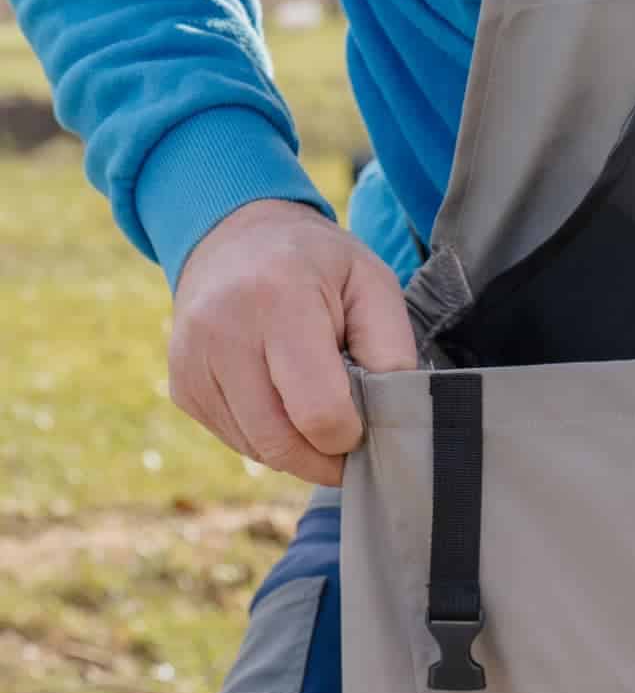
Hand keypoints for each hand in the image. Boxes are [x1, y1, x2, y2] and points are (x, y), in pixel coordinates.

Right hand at [168, 199, 416, 484]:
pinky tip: (278, 396)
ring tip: (310, 400)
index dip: (351, 435)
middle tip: (347, 432)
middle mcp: (222, 331)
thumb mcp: (373, 286)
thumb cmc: (318, 266)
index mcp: (278, 299)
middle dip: (325, 456)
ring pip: (260, 451)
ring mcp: (193, 362)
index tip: (362, 417)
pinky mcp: (182, 387)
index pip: (319, 415)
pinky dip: (269, 437)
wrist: (235, 236)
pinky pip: (238, 443)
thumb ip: (394, 356)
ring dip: (298, 448)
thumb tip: (391, 429)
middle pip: (284, 445)